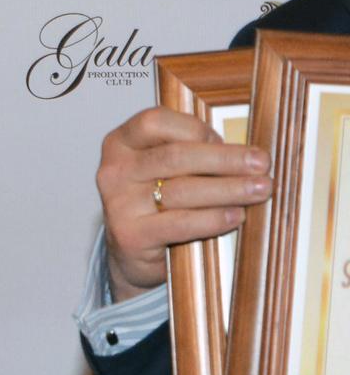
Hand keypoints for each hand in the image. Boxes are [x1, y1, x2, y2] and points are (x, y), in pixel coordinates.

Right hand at [96, 105, 270, 300]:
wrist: (130, 252)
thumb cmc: (155, 202)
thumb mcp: (162, 169)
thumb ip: (189, 153)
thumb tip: (244, 152)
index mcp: (120, 143)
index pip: (155, 122)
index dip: (195, 128)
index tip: (226, 139)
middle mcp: (114, 171)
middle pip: (175, 156)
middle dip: (225, 159)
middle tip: (261, 164)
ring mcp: (119, 204)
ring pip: (181, 190)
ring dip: (228, 189)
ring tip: (260, 189)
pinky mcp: (131, 235)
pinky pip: (180, 223)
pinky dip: (213, 219)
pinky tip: (237, 215)